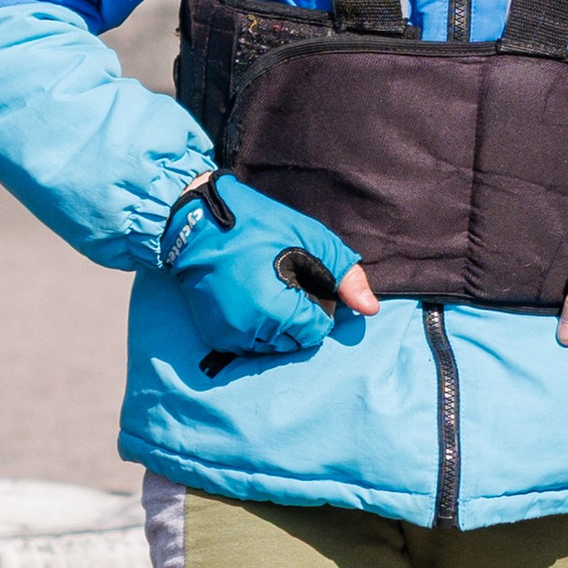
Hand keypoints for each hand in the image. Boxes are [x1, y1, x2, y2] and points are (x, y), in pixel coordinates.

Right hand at [158, 173, 375, 375]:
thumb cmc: (258, 225)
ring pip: (272, 345)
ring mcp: (230, 335)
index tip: (302, 279)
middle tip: (282, 281)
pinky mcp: (215, 335)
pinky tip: (248, 298)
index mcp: (278, 311)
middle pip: (296, 341)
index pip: (318, 330)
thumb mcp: (311, 239)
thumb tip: (370, 309)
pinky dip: (254, 327)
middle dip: (297, 317)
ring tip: (265, 288)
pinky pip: (248, 343)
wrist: (196, 222)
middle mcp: (252, 331)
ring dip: (276, 325)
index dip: (317, 303)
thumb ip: (346, 276)